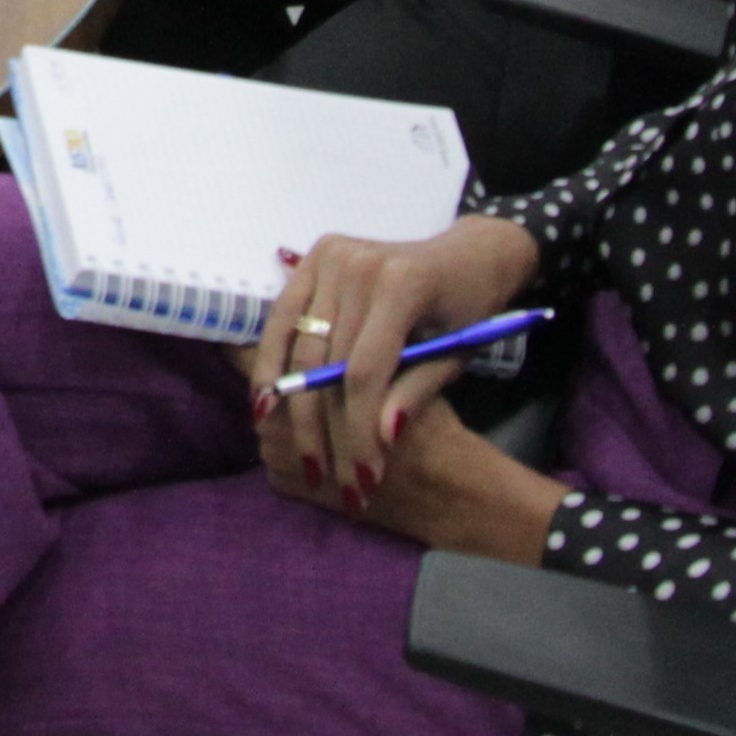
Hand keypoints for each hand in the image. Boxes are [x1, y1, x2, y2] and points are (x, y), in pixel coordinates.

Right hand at [241, 213, 548, 535]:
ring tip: (293, 453)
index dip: (359, 429)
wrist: (468, 256)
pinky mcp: (315, 256)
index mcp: (403, 285)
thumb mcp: (454, 354)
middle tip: (328, 480)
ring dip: (290, 403)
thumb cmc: (469, 309)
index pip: (366, 371)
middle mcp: (359, 264)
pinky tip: (266, 401)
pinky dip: (272, 359)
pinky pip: (283, 315)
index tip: (363, 479)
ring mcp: (331, 255)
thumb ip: (415, 392)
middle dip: (325, 428)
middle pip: (325, 361)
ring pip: (296, 343)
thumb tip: (382, 439)